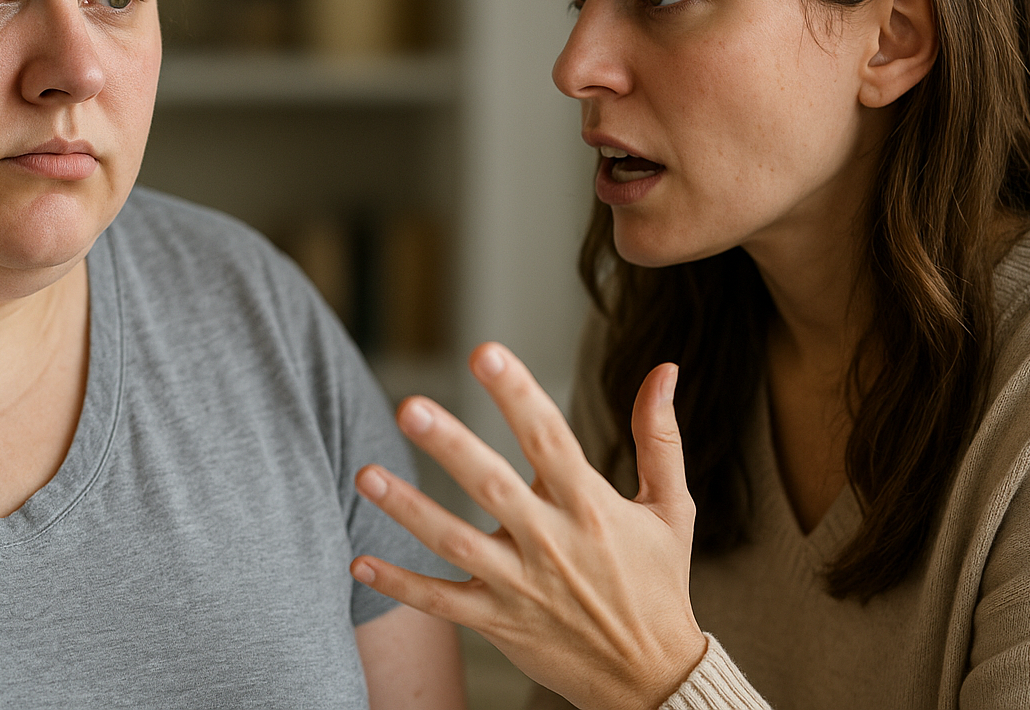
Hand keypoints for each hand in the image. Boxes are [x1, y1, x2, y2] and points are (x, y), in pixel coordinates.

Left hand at [351, 343, 705, 709]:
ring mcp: (521, 585)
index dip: (518, 395)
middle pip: (492, 486)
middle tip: (410, 407)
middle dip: (451, 447)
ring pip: (455, 543)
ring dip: (408, 509)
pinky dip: (400, 585)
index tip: (486, 352)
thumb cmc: (658, 583)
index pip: (550, 440)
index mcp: (591, 507)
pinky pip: (442, 602)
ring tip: (365, 474)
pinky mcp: (499, 622)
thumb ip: (659, 438)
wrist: (652, 680)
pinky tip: (359, 562)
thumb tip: (665, 369)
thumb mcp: (671, 509)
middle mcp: (552, 542)